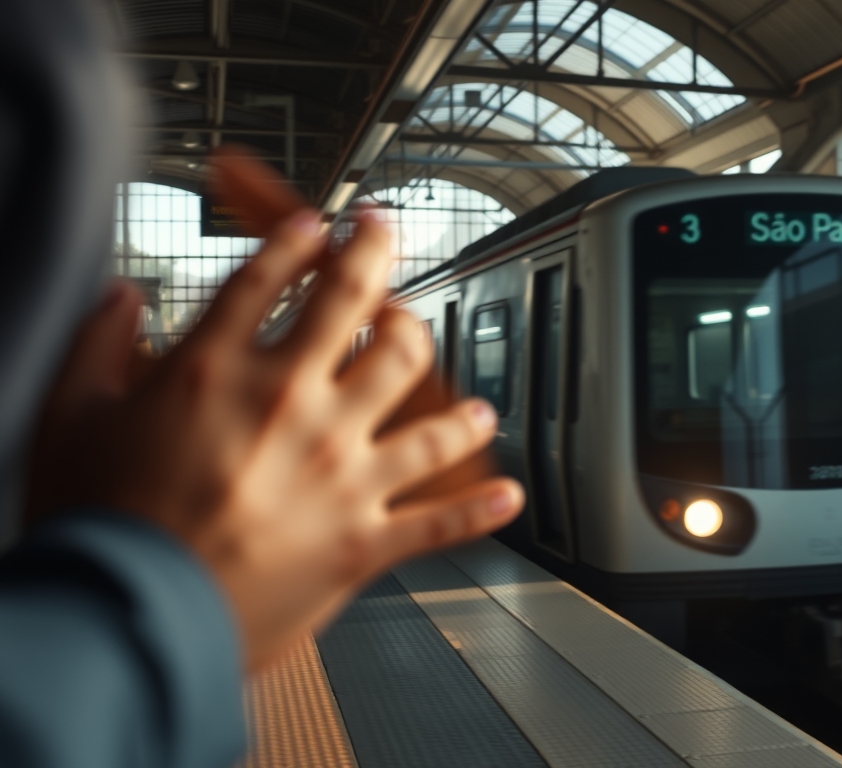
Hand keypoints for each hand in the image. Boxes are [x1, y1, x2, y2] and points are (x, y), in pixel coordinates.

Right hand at [28, 155, 523, 670]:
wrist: (132, 618)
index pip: (273, 277)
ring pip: (426, 409)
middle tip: (387, 238)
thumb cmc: (99, 526)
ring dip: (455, 398)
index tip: (315, 224)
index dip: (300, 237)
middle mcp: (297, 406)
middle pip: (364, 311)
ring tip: (474, 398)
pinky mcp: (363, 538)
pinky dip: (478, 511)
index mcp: (223, 369)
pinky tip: (508, 496)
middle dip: (380, 259)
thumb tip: (120, 298)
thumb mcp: (69, 415)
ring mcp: (342, 471)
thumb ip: (96, 344)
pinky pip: (439, 522)